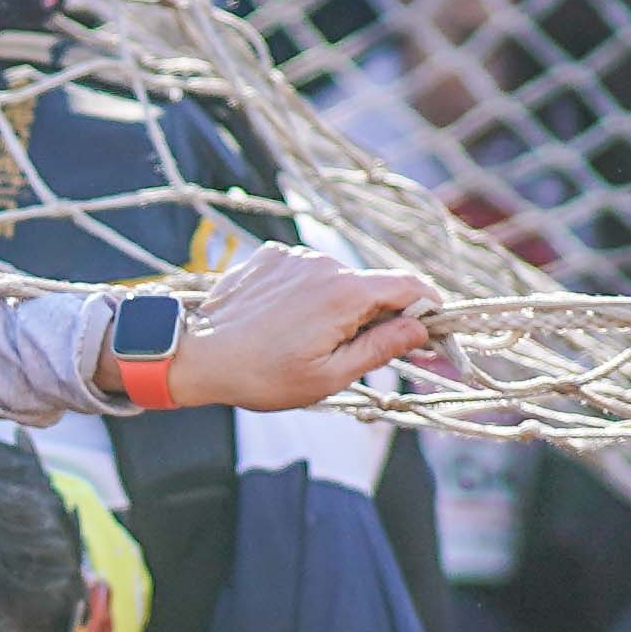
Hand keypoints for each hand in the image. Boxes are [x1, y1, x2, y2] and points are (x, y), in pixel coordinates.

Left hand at [166, 242, 433, 409]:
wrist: (198, 356)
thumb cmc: (264, 376)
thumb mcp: (331, 376)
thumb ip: (382, 348)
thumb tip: (421, 330)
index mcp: (346, 293)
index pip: (409, 286)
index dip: (428, 306)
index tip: (432, 328)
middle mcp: (325, 263)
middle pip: (372, 286)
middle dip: (376, 315)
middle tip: (358, 352)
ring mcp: (295, 255)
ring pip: (337, 280)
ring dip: (337, 306)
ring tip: (306, 340)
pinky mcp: (271, 255)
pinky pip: (306, 273)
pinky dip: (306, 294)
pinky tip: (283, 321)